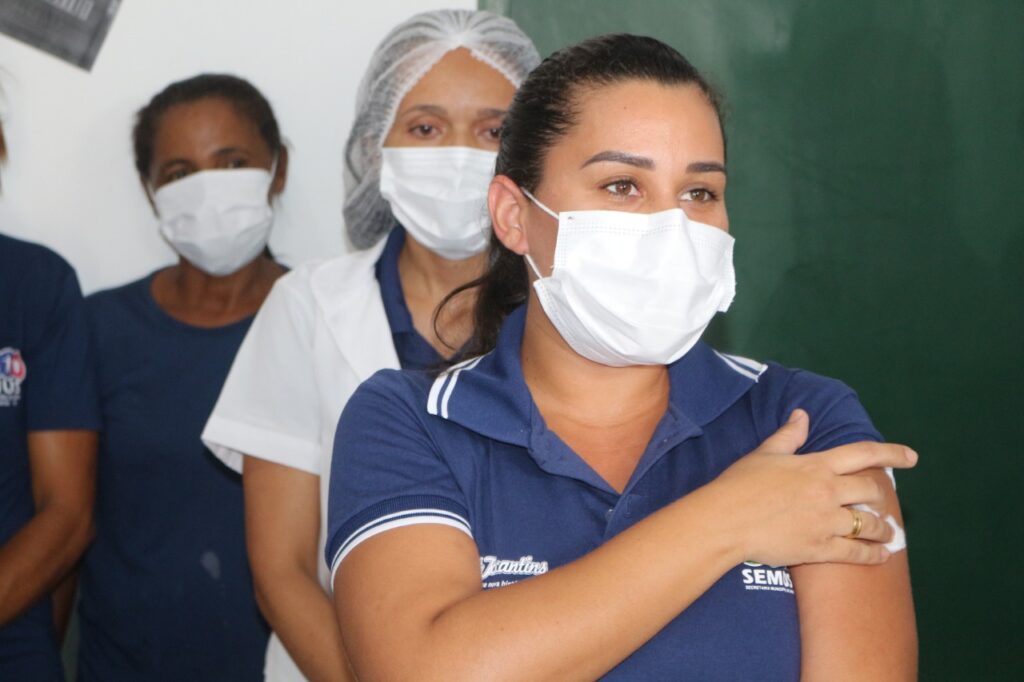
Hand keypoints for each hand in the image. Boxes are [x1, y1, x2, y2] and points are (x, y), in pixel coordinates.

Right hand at [710, 410, 916, 567]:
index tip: (911, 457)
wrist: (725, 520)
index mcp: (816, 465)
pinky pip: (856, 553)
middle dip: (879, 496)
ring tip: (888, 534)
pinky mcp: (820, 548)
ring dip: (882, 529)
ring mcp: (826, 521)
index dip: (891, 453)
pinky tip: (881, 557)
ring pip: (868, 524)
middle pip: (870, 491)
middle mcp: (828, 491)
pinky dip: (873, 555)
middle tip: (880, 503)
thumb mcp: (764, 454)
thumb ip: (788, 436)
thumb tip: (803, 414)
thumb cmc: (739, 484)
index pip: (862, 454)